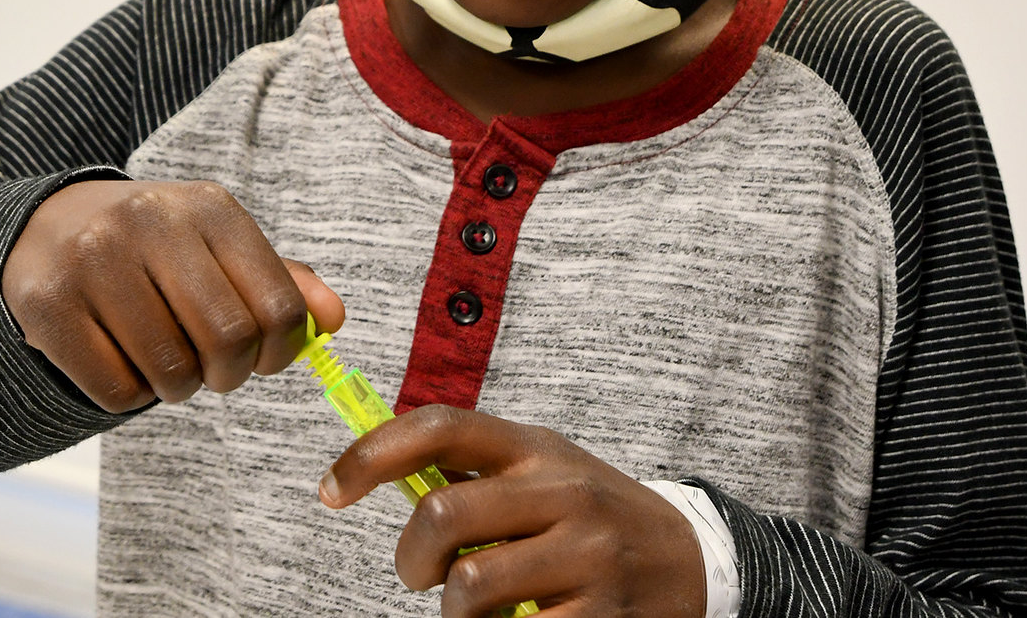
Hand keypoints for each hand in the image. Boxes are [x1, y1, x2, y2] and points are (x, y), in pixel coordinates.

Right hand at [2, 180, 345, 412]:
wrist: (45, 228)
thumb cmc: (152, 248)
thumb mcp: (216, 245)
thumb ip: (279, 281)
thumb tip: (333, 319)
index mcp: (208, 206)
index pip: (280, 308)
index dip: (281, 353)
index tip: (261, 357)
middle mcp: (150, 221)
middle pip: (228, 343)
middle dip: (227, 376)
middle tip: (210, 369)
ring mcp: (93, 259)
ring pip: (172, 373)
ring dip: (176, 387)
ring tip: (162, 359)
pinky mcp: (48, 303)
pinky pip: (117, 392)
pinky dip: (128, 394)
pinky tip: (119, 357)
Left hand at [318, 404, 704, 616]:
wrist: (694, 560)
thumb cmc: (593, 516)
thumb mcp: (543, 472)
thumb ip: (476, 473)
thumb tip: (380, 472)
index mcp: (534, 447)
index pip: (439, 428)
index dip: (371, 454)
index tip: (332, 491)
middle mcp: (562, 491)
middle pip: (442, 514)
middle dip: (410, 559)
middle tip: (421, 575)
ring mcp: (586, 553)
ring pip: (470, 584)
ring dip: (453, 610)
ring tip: (473, 609)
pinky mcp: (601, 614)